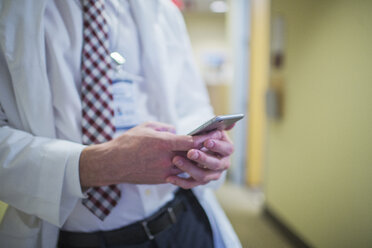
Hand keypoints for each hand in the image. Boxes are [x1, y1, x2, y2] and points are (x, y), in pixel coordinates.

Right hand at [79, 122, 217, 186]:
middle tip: (213, 144)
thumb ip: (164, 127)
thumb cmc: (127, 142)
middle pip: (192, 155)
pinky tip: (189, 163)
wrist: (112, 164)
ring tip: (204, 154)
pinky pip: (179, 174)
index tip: (214, 134)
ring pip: (188, 167)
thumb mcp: (146, 127)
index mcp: (163, 143)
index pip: (191, 141)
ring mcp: (164, 171)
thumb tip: (175, 130)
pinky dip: (185, 169)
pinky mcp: (161, 180)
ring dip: (196, 161)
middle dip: (204, 149)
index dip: (204, 138)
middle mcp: (166, 159)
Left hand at [166, 130, 233, 188]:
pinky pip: (191, 184)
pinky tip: (169, 177)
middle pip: (216, 164)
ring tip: (176, 160)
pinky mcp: (199, 181)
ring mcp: (212, 175)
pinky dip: (180, 181)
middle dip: (203, 158)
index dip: (218, 146)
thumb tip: (232, 122)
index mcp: (227, 149)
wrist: (192, 148)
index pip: (227, 149)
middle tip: (190, 152)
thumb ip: (218, 126)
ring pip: (203, 176)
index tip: (207, 142)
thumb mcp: (209, 129)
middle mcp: (222, 164)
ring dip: (189, 169)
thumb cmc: (202, 135)